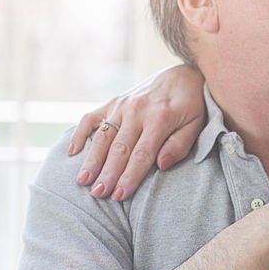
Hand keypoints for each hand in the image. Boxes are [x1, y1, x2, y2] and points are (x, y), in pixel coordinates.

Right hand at [69, 64, 206, 200]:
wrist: (183, 74)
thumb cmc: (192, 105)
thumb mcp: (196, 124)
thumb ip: (180, 144)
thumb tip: (161, 165)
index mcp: (160, 117)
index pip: (142, 153)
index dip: (130, 176)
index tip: (120, 195)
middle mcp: (138, 109)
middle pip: (120, 148)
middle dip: (108, 173)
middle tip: (98, 193)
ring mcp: (123, 104)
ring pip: (103, 136)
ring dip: (92, 160)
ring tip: (83, 181)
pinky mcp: (113, 101)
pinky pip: (91, 118)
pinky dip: (80, 134)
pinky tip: (72, 152)